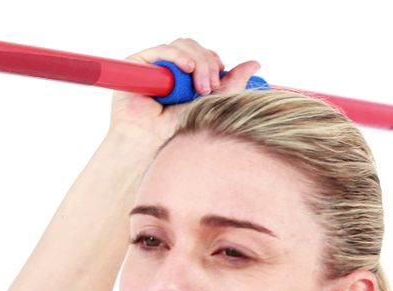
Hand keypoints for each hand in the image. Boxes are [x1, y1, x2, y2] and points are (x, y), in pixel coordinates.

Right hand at [109, 38, 261, 145]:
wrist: (150, 143)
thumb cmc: (176, 130)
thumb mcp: (211, 104)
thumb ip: (232, 85)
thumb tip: (255, 64)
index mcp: (184, 76)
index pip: (202, 54)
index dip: (213, 60)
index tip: (220, 75)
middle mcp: (168, 68)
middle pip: (193, 47)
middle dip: (207, 62)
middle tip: (210, 86)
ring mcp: (153, 65)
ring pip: (181, 45)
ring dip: (197, 61)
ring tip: (199, 85)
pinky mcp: (137, 64)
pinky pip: (161, 50)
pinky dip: (178, 56)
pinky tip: (187, 68)